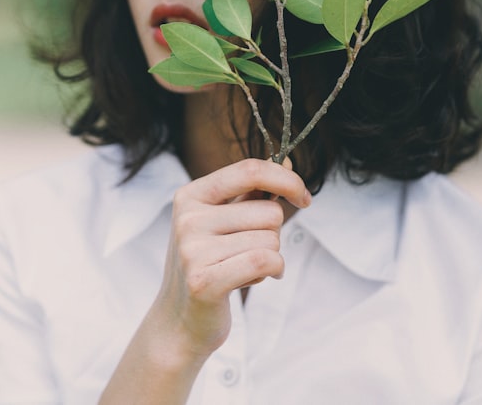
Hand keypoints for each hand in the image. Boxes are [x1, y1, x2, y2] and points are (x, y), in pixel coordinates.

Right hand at [146, 158, 310, 361]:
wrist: (179, 321)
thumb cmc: (209, 265)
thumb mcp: (225, 222)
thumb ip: (253, 191)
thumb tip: (288, 160)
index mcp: (191, 195)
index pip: (249, 171)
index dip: (286, 179)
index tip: (303, 196)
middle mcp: (188, 218)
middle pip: (269, 211)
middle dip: (273, 234)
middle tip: (250, 251)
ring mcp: (193, 250)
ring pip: (271, 240)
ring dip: (270, 257)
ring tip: (243, 268)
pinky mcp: (204, 281)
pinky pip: (266, 261)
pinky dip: (274, 271)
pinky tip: (256, 278)